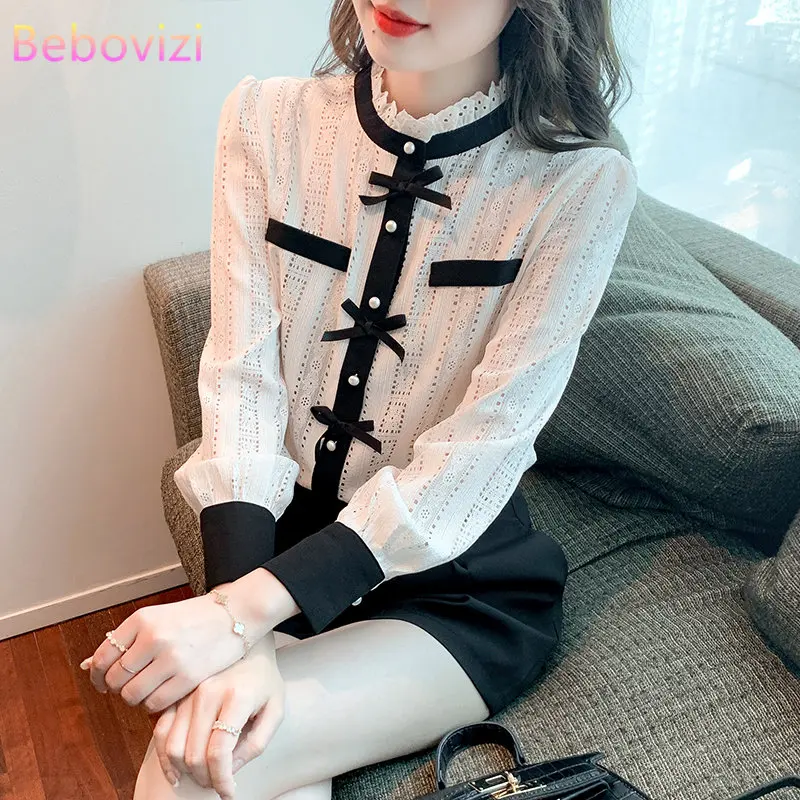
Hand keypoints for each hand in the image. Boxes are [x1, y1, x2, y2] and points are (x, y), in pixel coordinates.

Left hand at [82, 588, 254, 712]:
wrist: (235, 615)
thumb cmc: (194, 617)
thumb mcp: (158, 618)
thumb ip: (125, 640)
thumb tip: (88, 665)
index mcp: (142, 619)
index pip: (103, 656)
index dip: (98, 674)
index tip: (104, 680)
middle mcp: (153, 637)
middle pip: (116, 678)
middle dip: (117, 687)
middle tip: (129, 685)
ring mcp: (170, 659)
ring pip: (132, 695)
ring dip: (134, 698)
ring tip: (147, 689)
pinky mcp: (187, 677)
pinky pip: (154, 703)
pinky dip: (152, 704)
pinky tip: (161, 693)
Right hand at [152, 633, 284, 799]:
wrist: (244, 640)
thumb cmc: (263, 678)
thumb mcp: (275, 708)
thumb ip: (258, 742)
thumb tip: (230, 771)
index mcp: (236, 696)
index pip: (219, 751)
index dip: (222, 780)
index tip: (228, 793)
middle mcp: (207, 693)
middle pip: (194, 754)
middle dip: (206, 778)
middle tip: (218, 784)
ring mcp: (187, 693)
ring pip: (173, 747)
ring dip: (186, 772)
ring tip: (204, 777)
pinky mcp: (175, 695)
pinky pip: (160, 732)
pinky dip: (165, 758)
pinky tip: (177, 773)